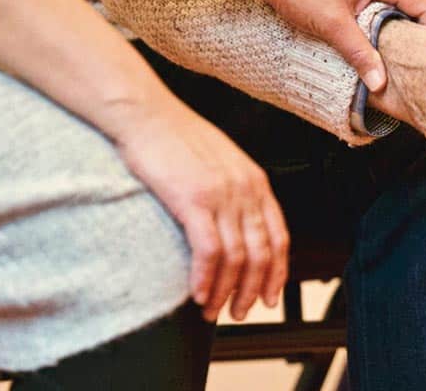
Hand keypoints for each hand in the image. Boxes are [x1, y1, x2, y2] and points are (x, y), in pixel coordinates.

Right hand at [109, 94, 289, 321]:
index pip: (279, 237)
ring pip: (236, 257)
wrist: (146, 114)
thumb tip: (235, 225)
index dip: (276, 272)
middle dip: (252, 290)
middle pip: (261, 253)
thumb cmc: (175, 138)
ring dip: (225, 291)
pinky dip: (205, 278)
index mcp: (256, 181)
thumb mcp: (220, 162)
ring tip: (212, 310)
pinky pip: (209, 250)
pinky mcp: (193, 199)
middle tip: (239, 312)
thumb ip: (234, 191)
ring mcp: (222, 194)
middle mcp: (246, 189)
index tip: (268, 296)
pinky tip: (197, 293)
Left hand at [258, 0, 425, 91]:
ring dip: (396, 29)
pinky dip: (380, 22)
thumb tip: (381, 83)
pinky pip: (377, 3)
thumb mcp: (332, 26)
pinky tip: (372, 42)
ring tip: (397, 58)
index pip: (423, 5)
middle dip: (417, 34)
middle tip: (419, 64)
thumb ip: (360, 54)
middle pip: (411, 5)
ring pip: (393, 5)